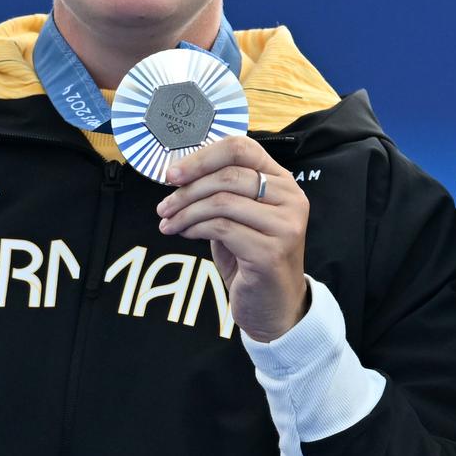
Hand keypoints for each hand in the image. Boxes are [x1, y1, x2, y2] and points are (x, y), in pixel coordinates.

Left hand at [157, 138, 308, 342]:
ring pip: (222, 201)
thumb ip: (222, 193)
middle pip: (229, 174)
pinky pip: (221, 228)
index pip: (242, 149)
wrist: (274, 307)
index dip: (202, 157)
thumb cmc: (252, 260)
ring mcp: (284, 226)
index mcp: (283, 183)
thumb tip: (180, 175)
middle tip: (164, 205)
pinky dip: (194, 228)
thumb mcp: (239, 218)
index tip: (173, 173)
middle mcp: (290, 199)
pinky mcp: (271, 251)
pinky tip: (184, 234)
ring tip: (169, 223)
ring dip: (186, 211)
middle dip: (188, 189)